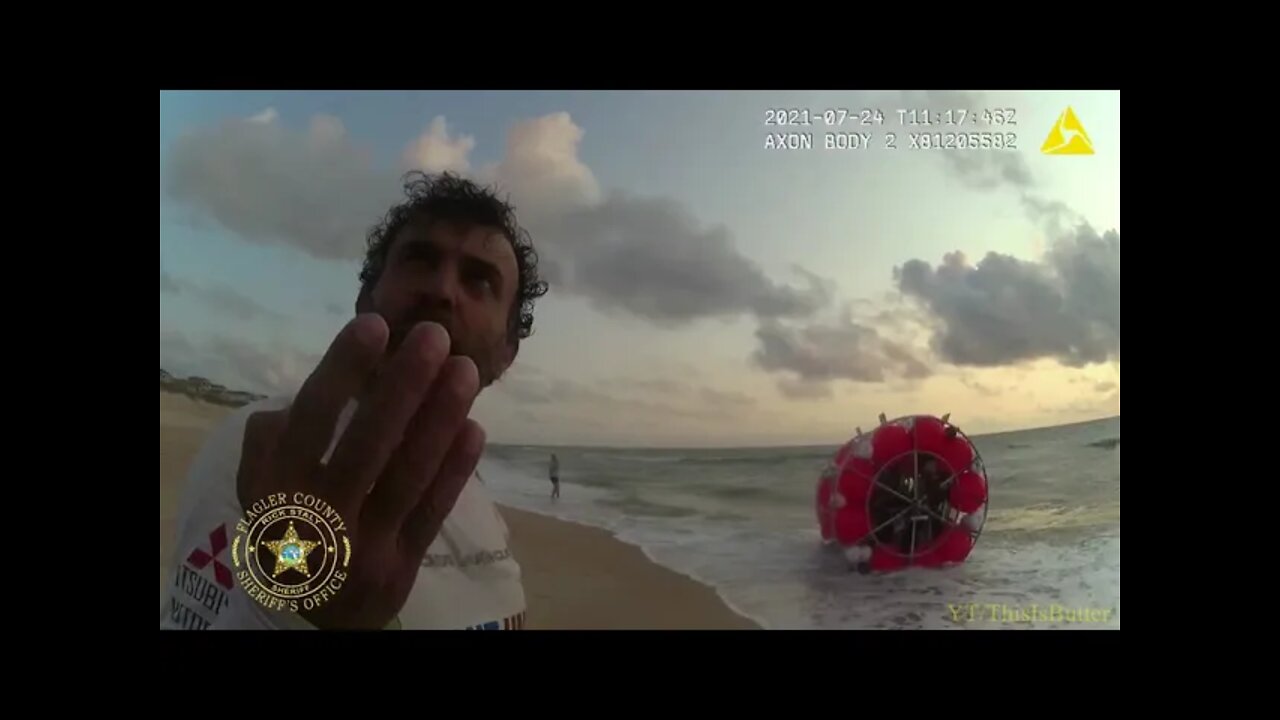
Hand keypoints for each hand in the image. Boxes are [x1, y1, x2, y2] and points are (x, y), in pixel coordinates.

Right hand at [236, 314, 484, 628]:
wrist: (304, 621)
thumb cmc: (288, 532)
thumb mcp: (260, 491)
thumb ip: (274, 442)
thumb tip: (311, 392)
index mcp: (279, 487)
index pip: (311, 421)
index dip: (343, 371)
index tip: (376, 325)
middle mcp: (319, 516)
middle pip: (367, 444)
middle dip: (404, 385)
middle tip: (436, 337)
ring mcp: (363, 545)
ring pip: (408, 475)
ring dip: (441, 417)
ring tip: (465, 371)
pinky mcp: (402, 567)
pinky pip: (433, 510)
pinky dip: (455, 468)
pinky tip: (474, 426)